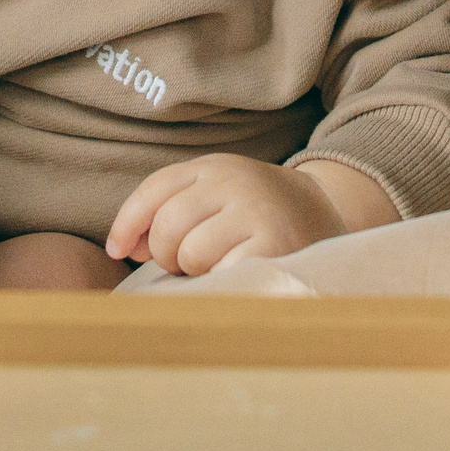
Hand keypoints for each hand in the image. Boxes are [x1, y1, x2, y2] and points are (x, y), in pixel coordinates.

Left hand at [105, 155, 356, 276]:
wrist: (330, 215)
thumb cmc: (256, 214)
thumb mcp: (216, 196)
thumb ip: (171, 211)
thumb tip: (123, 248)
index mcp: (214, 166)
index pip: (155, 190)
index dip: (126, 223)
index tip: (119, 252)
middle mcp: (234, 181)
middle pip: (167, 226)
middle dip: (166, 255)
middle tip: (187, 264)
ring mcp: (256, 211)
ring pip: (191, 253)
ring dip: (195, 271)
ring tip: (217, 267)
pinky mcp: (275, 245)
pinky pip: (222, 274)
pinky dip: (219, 284)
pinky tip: (235, 277)